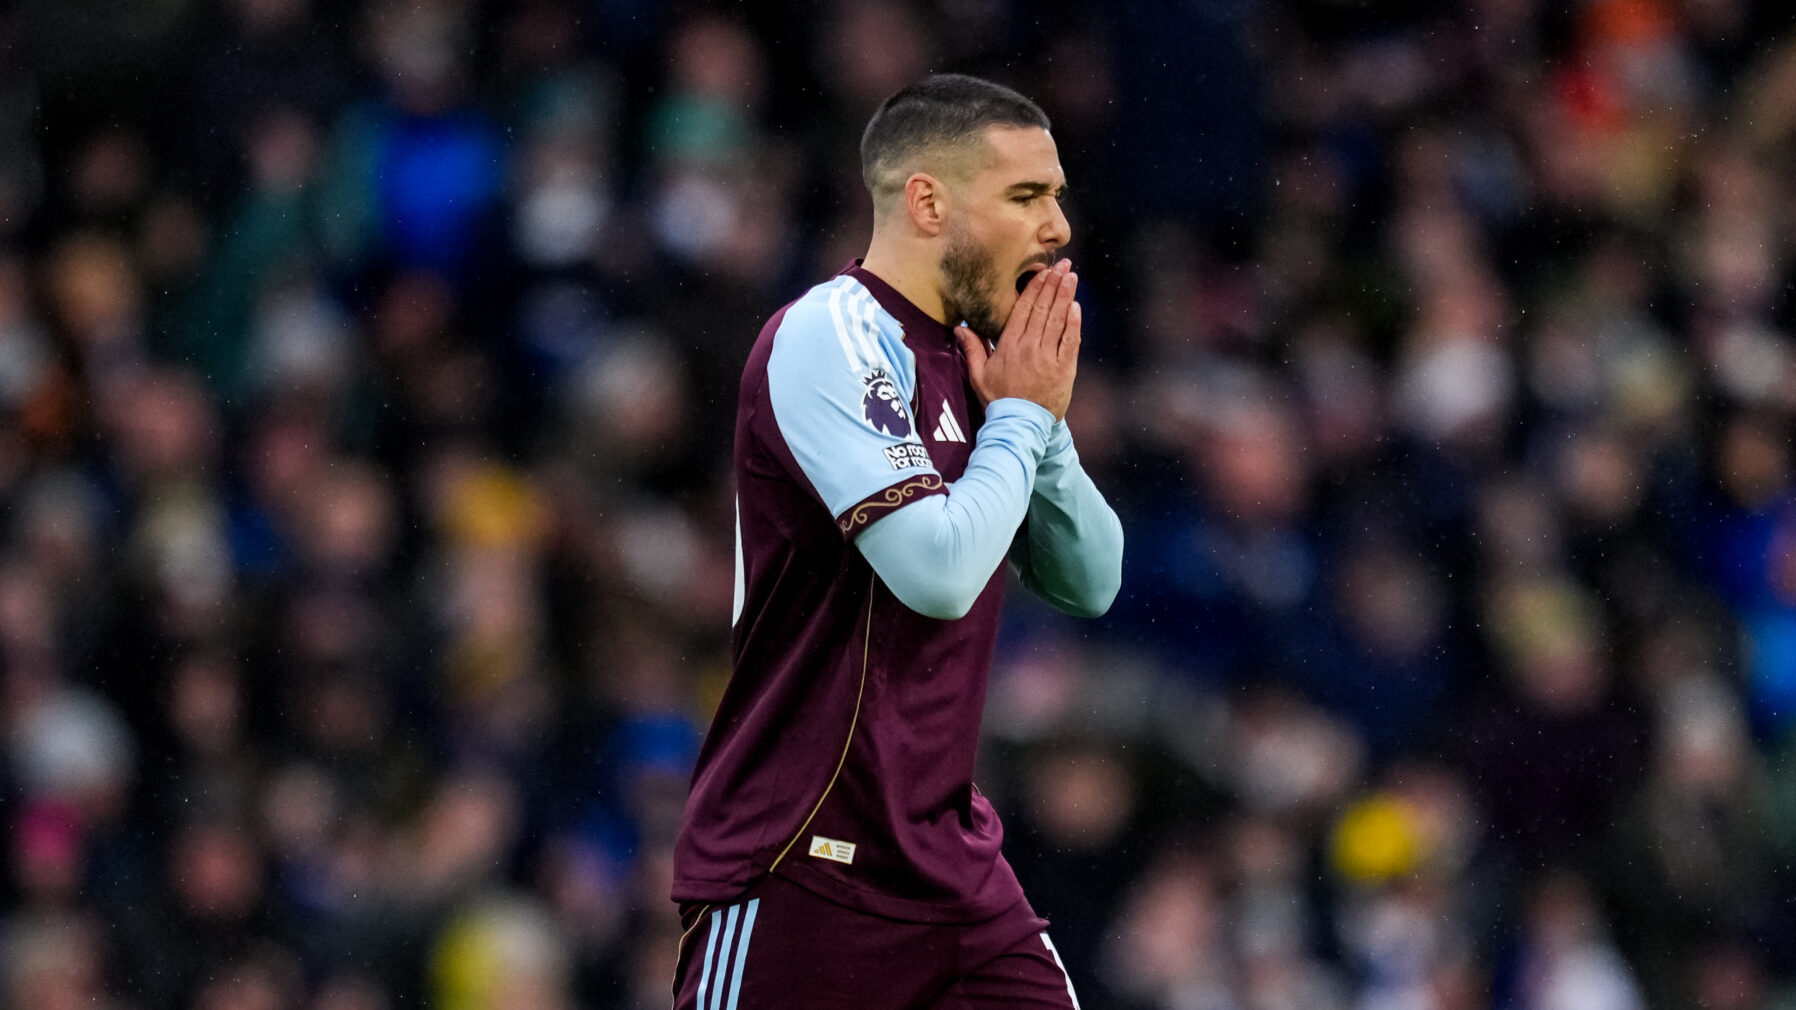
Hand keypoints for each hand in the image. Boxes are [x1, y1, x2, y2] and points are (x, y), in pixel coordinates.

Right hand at [956, 259, 1080, 419]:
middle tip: (1063, 265)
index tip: (1042, 272)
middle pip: (1043, 309)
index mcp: (1009, 345)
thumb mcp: (979, 375)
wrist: (1020, 425)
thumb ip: (972, 349)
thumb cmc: (999, 400)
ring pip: (1057, 320)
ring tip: (1071, 277)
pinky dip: (1074, 322)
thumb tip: (959, 327)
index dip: (1034, 288)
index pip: (1023, 309)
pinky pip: (1070, 340)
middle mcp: (1029, 347)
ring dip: (1065, 296)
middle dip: (1053, 285)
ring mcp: (1048, 357)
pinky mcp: (1064, 368)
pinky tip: (1076, 306)